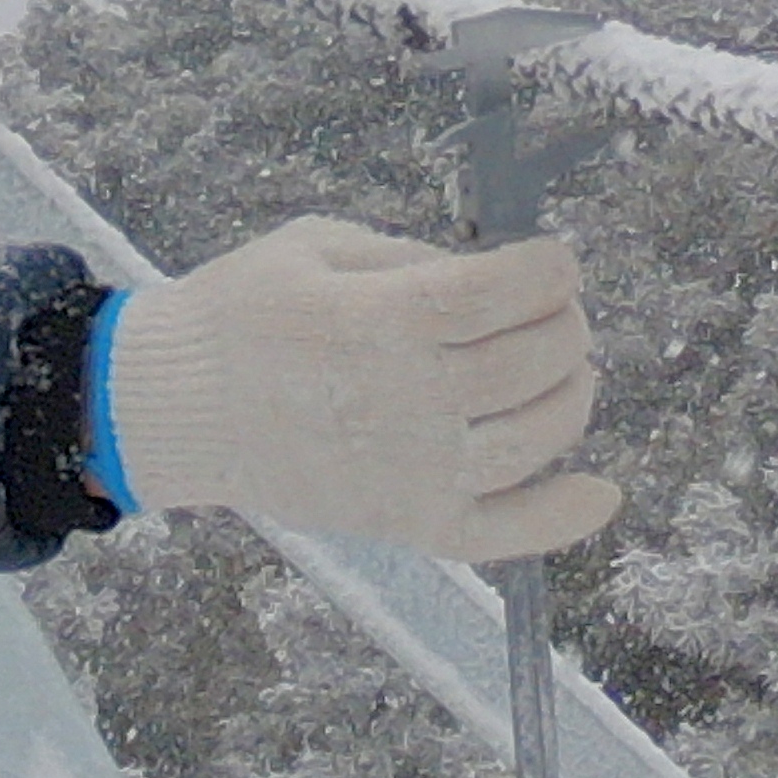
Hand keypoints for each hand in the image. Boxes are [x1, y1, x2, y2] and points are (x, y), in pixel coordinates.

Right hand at [100, 216, 619, 561]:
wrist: (176, 407)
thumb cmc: (241, 312)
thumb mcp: (316, 245)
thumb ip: (409, 257)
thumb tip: (490, 275)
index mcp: (383, 318)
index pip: (505, 291)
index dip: (550, 270)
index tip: (555, 261)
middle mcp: (408, 397)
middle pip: (531, 362)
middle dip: (566, 327)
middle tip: (560, 314)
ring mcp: (411, 469)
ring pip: (532, 439)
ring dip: (572, 399)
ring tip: (569, 373)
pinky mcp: (404, 522)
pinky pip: (499, 532)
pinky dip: (560, 518)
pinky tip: (601, 492)